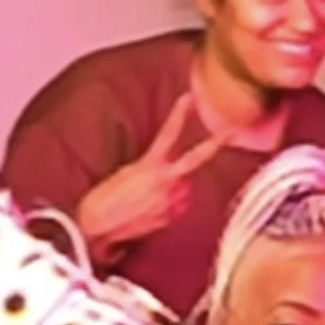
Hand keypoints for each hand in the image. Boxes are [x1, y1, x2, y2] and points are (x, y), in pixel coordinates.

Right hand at [76, 93, 229, 260]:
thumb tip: (168, 174)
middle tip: (231, 131)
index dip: (180, 114)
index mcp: (149, 166)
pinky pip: (177, 207)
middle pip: (195, 158)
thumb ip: (151, 170)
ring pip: (185, 187)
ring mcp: (170, 201)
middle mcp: (164, 182)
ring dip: (175, 188)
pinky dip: (168, 206)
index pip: (168, 134)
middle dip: (214, 144)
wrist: (93, 228)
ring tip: (149, 197)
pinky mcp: (170, 218)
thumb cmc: (102, 199)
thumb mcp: (125, 174)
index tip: (190, 97)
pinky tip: (148, 210)